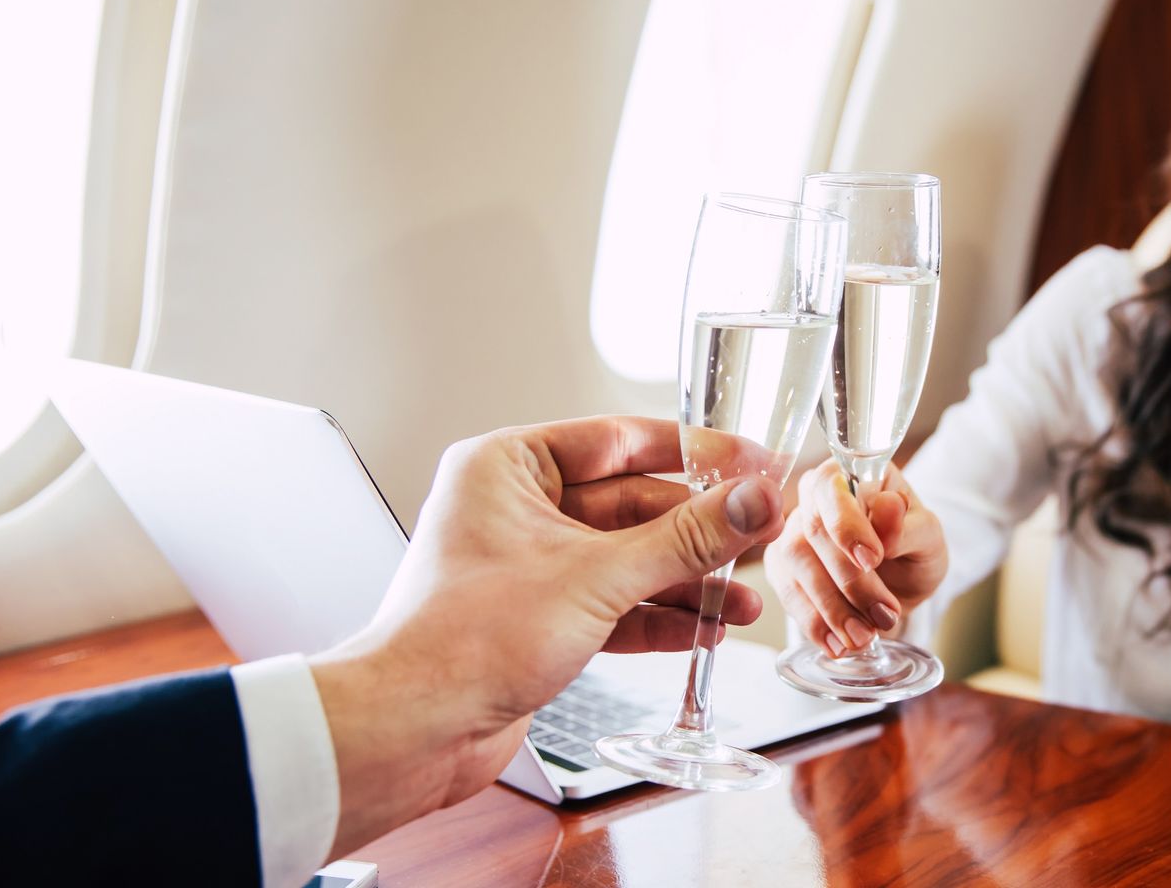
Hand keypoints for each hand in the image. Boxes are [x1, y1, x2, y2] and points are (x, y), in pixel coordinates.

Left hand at [308, 417, 784, 856]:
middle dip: (699, 531)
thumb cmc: (464, 641)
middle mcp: (516, 508)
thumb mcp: (598, 578)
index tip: (752, 462)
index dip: (694, 451)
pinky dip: (657, 616)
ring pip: (628, 558)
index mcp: (508, 466)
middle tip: (758, 538)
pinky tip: (704, 631)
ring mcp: (528, 566)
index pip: (621, 439)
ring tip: (742, 603)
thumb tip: (753, 501)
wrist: (412, 730)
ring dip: (686, 581)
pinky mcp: (538, 618)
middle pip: (633, 504)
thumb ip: (686, 538)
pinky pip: (613, 603)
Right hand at [764, 459, 946, 655]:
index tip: (872, 558)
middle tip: (884, 615)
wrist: (901, 581)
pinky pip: (788, 595)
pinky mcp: (782, 568)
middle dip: (849, 581)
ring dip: (831, 608)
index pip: (833, 487)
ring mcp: (792, 531)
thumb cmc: (913, 546)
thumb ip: (909, 525)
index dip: (846, 523)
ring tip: (864, 636)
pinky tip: (837, 644)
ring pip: (796, 565)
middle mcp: (814, 497)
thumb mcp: (928, 536)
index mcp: (851, 473)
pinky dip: (813, 623)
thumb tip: (887, 507)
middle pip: (813, 532)